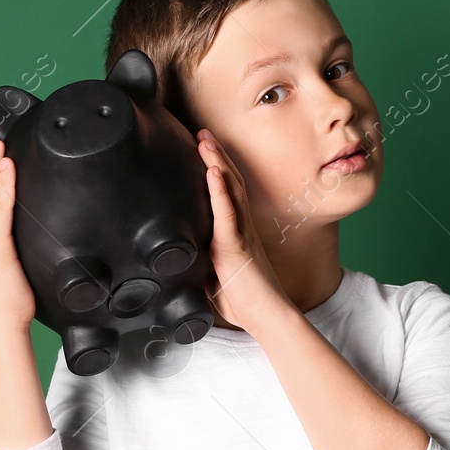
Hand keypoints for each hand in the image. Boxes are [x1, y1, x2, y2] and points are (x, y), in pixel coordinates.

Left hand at [196, 127, 292, 334]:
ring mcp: (240, 233)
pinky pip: (227, 214)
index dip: (216, 170)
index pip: (226, 194)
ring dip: (216, 162)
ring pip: (229, 189)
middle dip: (215, 156)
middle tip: (201, 132)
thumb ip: (202, 266)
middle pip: (229, 182)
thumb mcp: (214, 279)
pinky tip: (213, 172)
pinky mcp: (236, 245)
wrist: (267, 318)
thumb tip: (182, 266)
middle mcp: (241, 227)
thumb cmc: (244, 303)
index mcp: (236, 233)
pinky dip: (219, 191)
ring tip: (204, 139)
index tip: (203, 149)